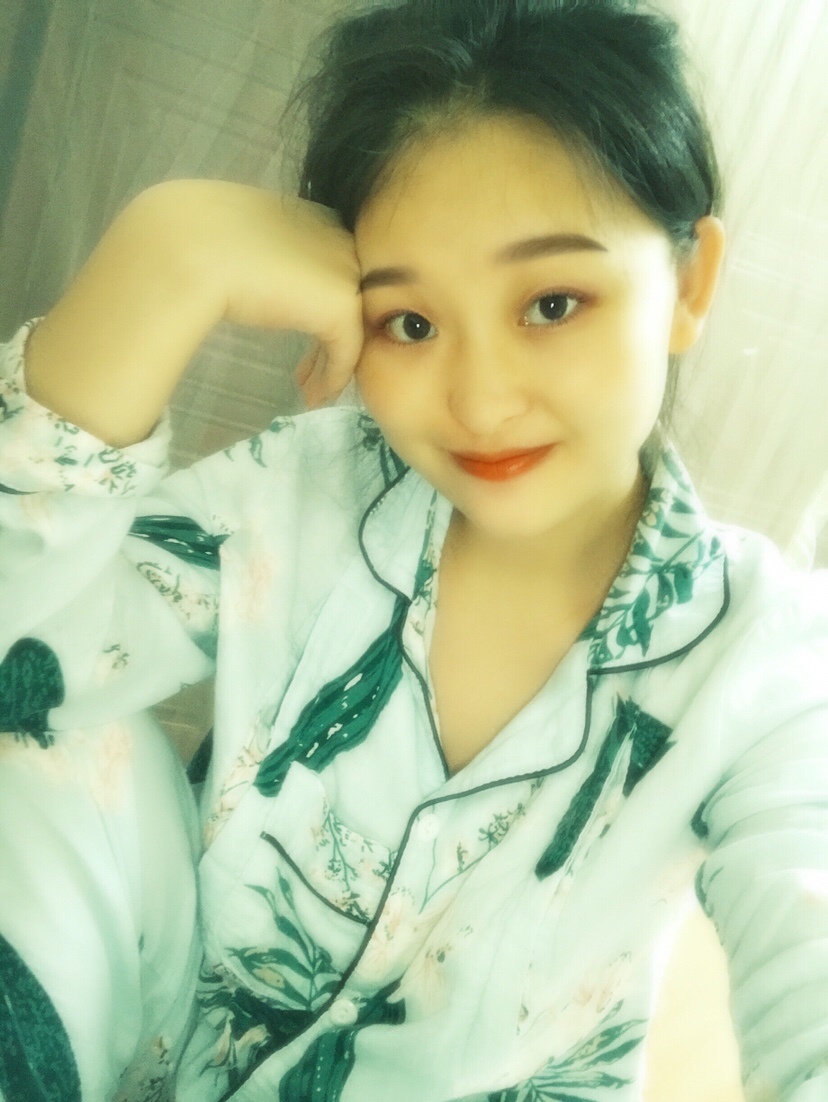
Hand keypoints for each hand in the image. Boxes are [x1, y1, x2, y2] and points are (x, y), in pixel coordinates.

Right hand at [25, 181, 364, 444]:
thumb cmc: (196, 239)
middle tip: (306, 373)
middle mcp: (336, 238)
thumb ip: (262, 255)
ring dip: (331, 363)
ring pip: (350, 326)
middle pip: (346, 297)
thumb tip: (255, 274)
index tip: (299, 334)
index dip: (317, 305)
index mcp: (310, 216)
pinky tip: (314, 396)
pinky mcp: (341, 303)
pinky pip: (347, 350)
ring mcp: (343, 270)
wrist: (190, 249)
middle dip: (330, 336)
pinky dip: (333, 377)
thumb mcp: (238, 240)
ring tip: (309, 390)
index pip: (331, 268)